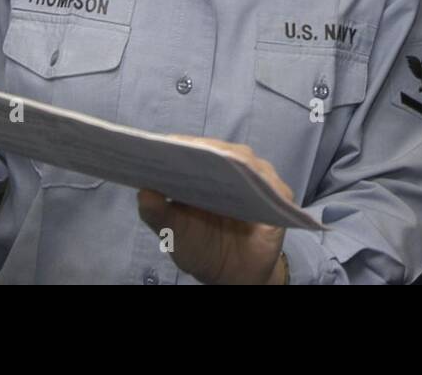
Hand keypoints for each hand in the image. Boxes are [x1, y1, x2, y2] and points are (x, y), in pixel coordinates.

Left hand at [136, 137, 293, 284]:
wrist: (235, 276)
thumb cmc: (201, 248)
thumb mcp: (174, 234)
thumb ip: (158, 213)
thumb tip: (143, 192)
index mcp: (203, 169)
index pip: (192, 148)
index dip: (178, 146)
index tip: (162, 145)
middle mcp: (232, 167)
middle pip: (219, 150)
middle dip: (202, 151)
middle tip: (185, 152)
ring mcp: (257, 178)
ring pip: (245, 161)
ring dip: (231, 162)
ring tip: (214, 166)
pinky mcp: (279, 195)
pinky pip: (270, 184)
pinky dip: (260, 184)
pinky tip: (247, 188)